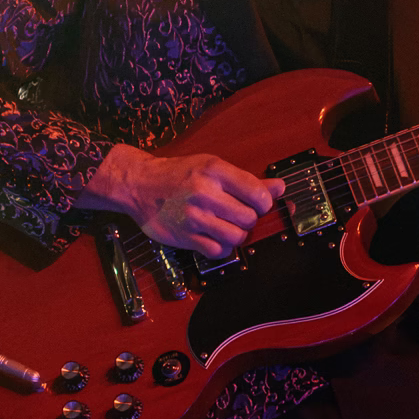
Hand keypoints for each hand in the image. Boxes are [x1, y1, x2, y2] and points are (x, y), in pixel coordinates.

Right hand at [96, 144, 283, 258]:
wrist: (139, 185)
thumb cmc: (179, 175)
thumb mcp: (212, 167)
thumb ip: (247, 181)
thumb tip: (280, 188)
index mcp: (214, 171)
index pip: (258, 194)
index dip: (263, 203)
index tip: (256, 204)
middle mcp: (205, 193)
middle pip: (249, 218)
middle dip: (248, 219)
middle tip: (237, 214)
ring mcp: (194, 217)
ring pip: (237, 237)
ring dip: (237, 234)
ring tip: (226, 226)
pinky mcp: (185, 237)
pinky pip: (219, 251)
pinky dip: (222, 247)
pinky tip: (214, 236)